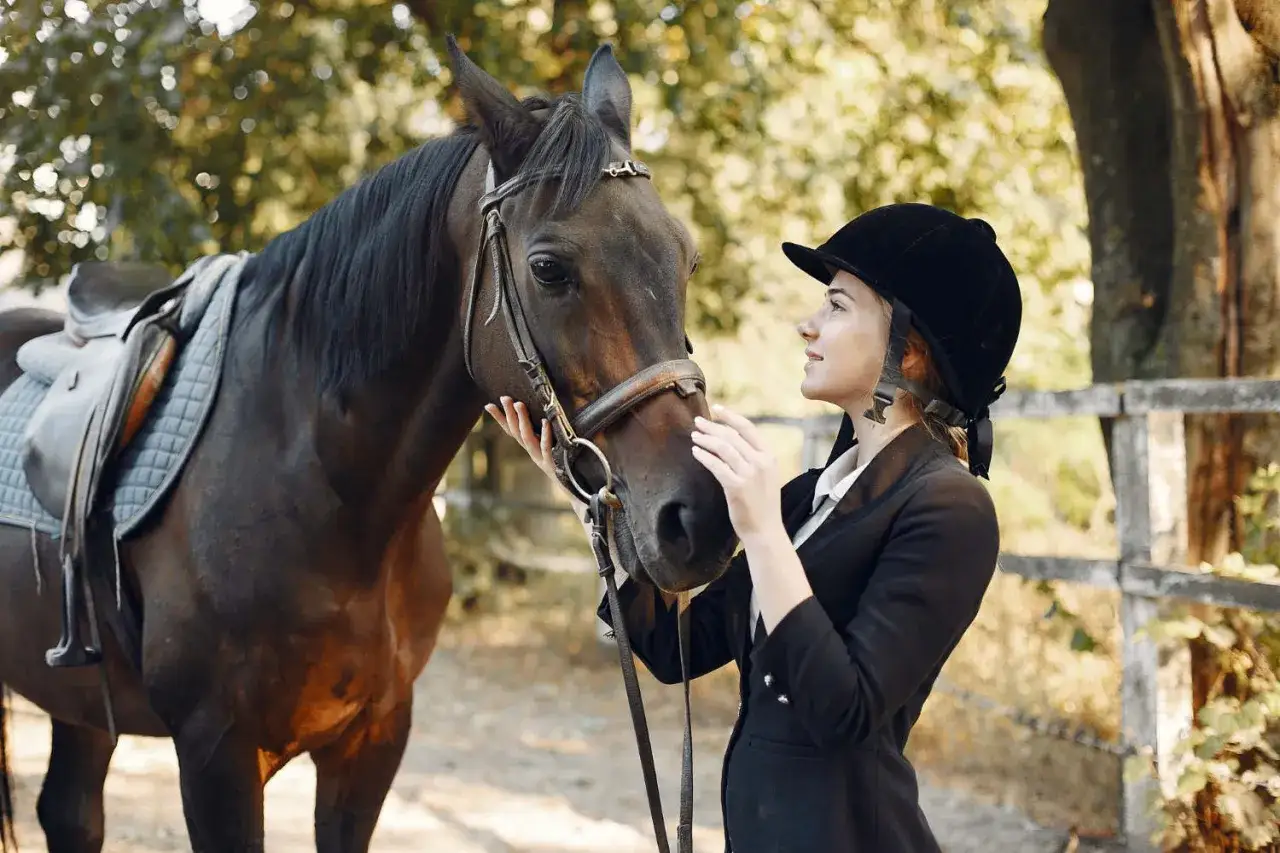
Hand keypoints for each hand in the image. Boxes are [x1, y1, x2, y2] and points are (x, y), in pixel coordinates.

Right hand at [483, 396, 558, 484]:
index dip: (499, 419)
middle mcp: (532, 452)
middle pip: (516, 432)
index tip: (488, 405)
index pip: (510, 431)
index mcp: (530, 448)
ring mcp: (540, 458)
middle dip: (509, 414)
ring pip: (527, 438)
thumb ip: (545, 433)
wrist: (573, 488)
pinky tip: (545, 422)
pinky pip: (547, 448)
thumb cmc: (562, 464)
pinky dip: (545, 435)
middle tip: (505, 397)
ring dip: (522, 421)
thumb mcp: (551, 447)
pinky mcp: (552, 464)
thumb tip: (545, 412)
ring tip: (519, 404)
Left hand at [690, 404, 784, 543]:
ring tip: (694, 436)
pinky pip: (717, 465)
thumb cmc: (762, 504)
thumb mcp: (765, 476)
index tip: (716, 409)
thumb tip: (729, 440)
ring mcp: (749, 474)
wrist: (765, 530)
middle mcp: (761, 462)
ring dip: (706, 439)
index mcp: (769, 457)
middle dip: (713, 426)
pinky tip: (696, 452)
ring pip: (724, 448)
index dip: (731, 417)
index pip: (748, 428)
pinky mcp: (737, 487)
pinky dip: (704, 456)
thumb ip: (752, 458)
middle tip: (697, 422)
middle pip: (732, 436)